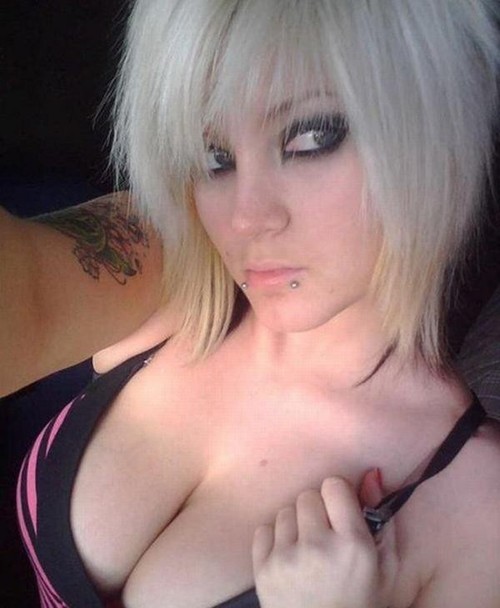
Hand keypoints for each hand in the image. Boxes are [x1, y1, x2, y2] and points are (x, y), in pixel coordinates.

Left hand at [252, 471, 397, 607]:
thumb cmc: (361, 601)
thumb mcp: (384, 565)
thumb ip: (380, 517)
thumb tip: (370, 472)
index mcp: (353, 544)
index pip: (333, 485)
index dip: (337, 496)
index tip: (340, 511)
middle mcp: (318, 547)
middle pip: (307, 495)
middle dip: (316, 510)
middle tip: (323, 533)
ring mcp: (287, 559)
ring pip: (285, 511)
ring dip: (295, 525)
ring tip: (306, 549)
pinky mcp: (263, 570)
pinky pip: (263, 529)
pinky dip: (274, 540)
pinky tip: (288, 557)